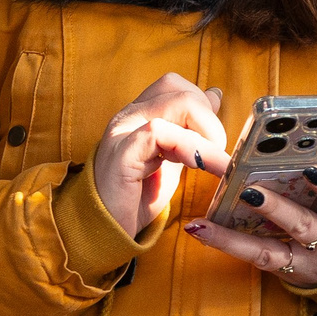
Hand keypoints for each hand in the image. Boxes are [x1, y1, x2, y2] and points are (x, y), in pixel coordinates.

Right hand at [92, 75, 229, 237]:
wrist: (102, 231)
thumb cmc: (135, 198)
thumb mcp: (170, 158)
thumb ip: (189, 129)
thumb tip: (214, 97)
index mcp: (139, 115)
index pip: (175, 84)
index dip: (203, 105)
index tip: (213, 140)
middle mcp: (129, 117)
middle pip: (177, 86)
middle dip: (208, 117)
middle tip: (214, 153)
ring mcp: (123, 132)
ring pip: (176, 102)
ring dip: (207, 133)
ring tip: (211, 164)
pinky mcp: (122, 154)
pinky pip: (160, 132)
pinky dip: (192, 148)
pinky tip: (200, 167)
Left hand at [183, 148, 316, 288]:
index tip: (312, 169)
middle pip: (302, 226)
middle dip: (276, 209)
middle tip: (251, 192)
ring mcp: (301, 261)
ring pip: (267, 251)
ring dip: (234, 237)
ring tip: (204, 223)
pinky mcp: (282, 270)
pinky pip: (254, 259)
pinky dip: (225, 244)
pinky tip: (200, 231)